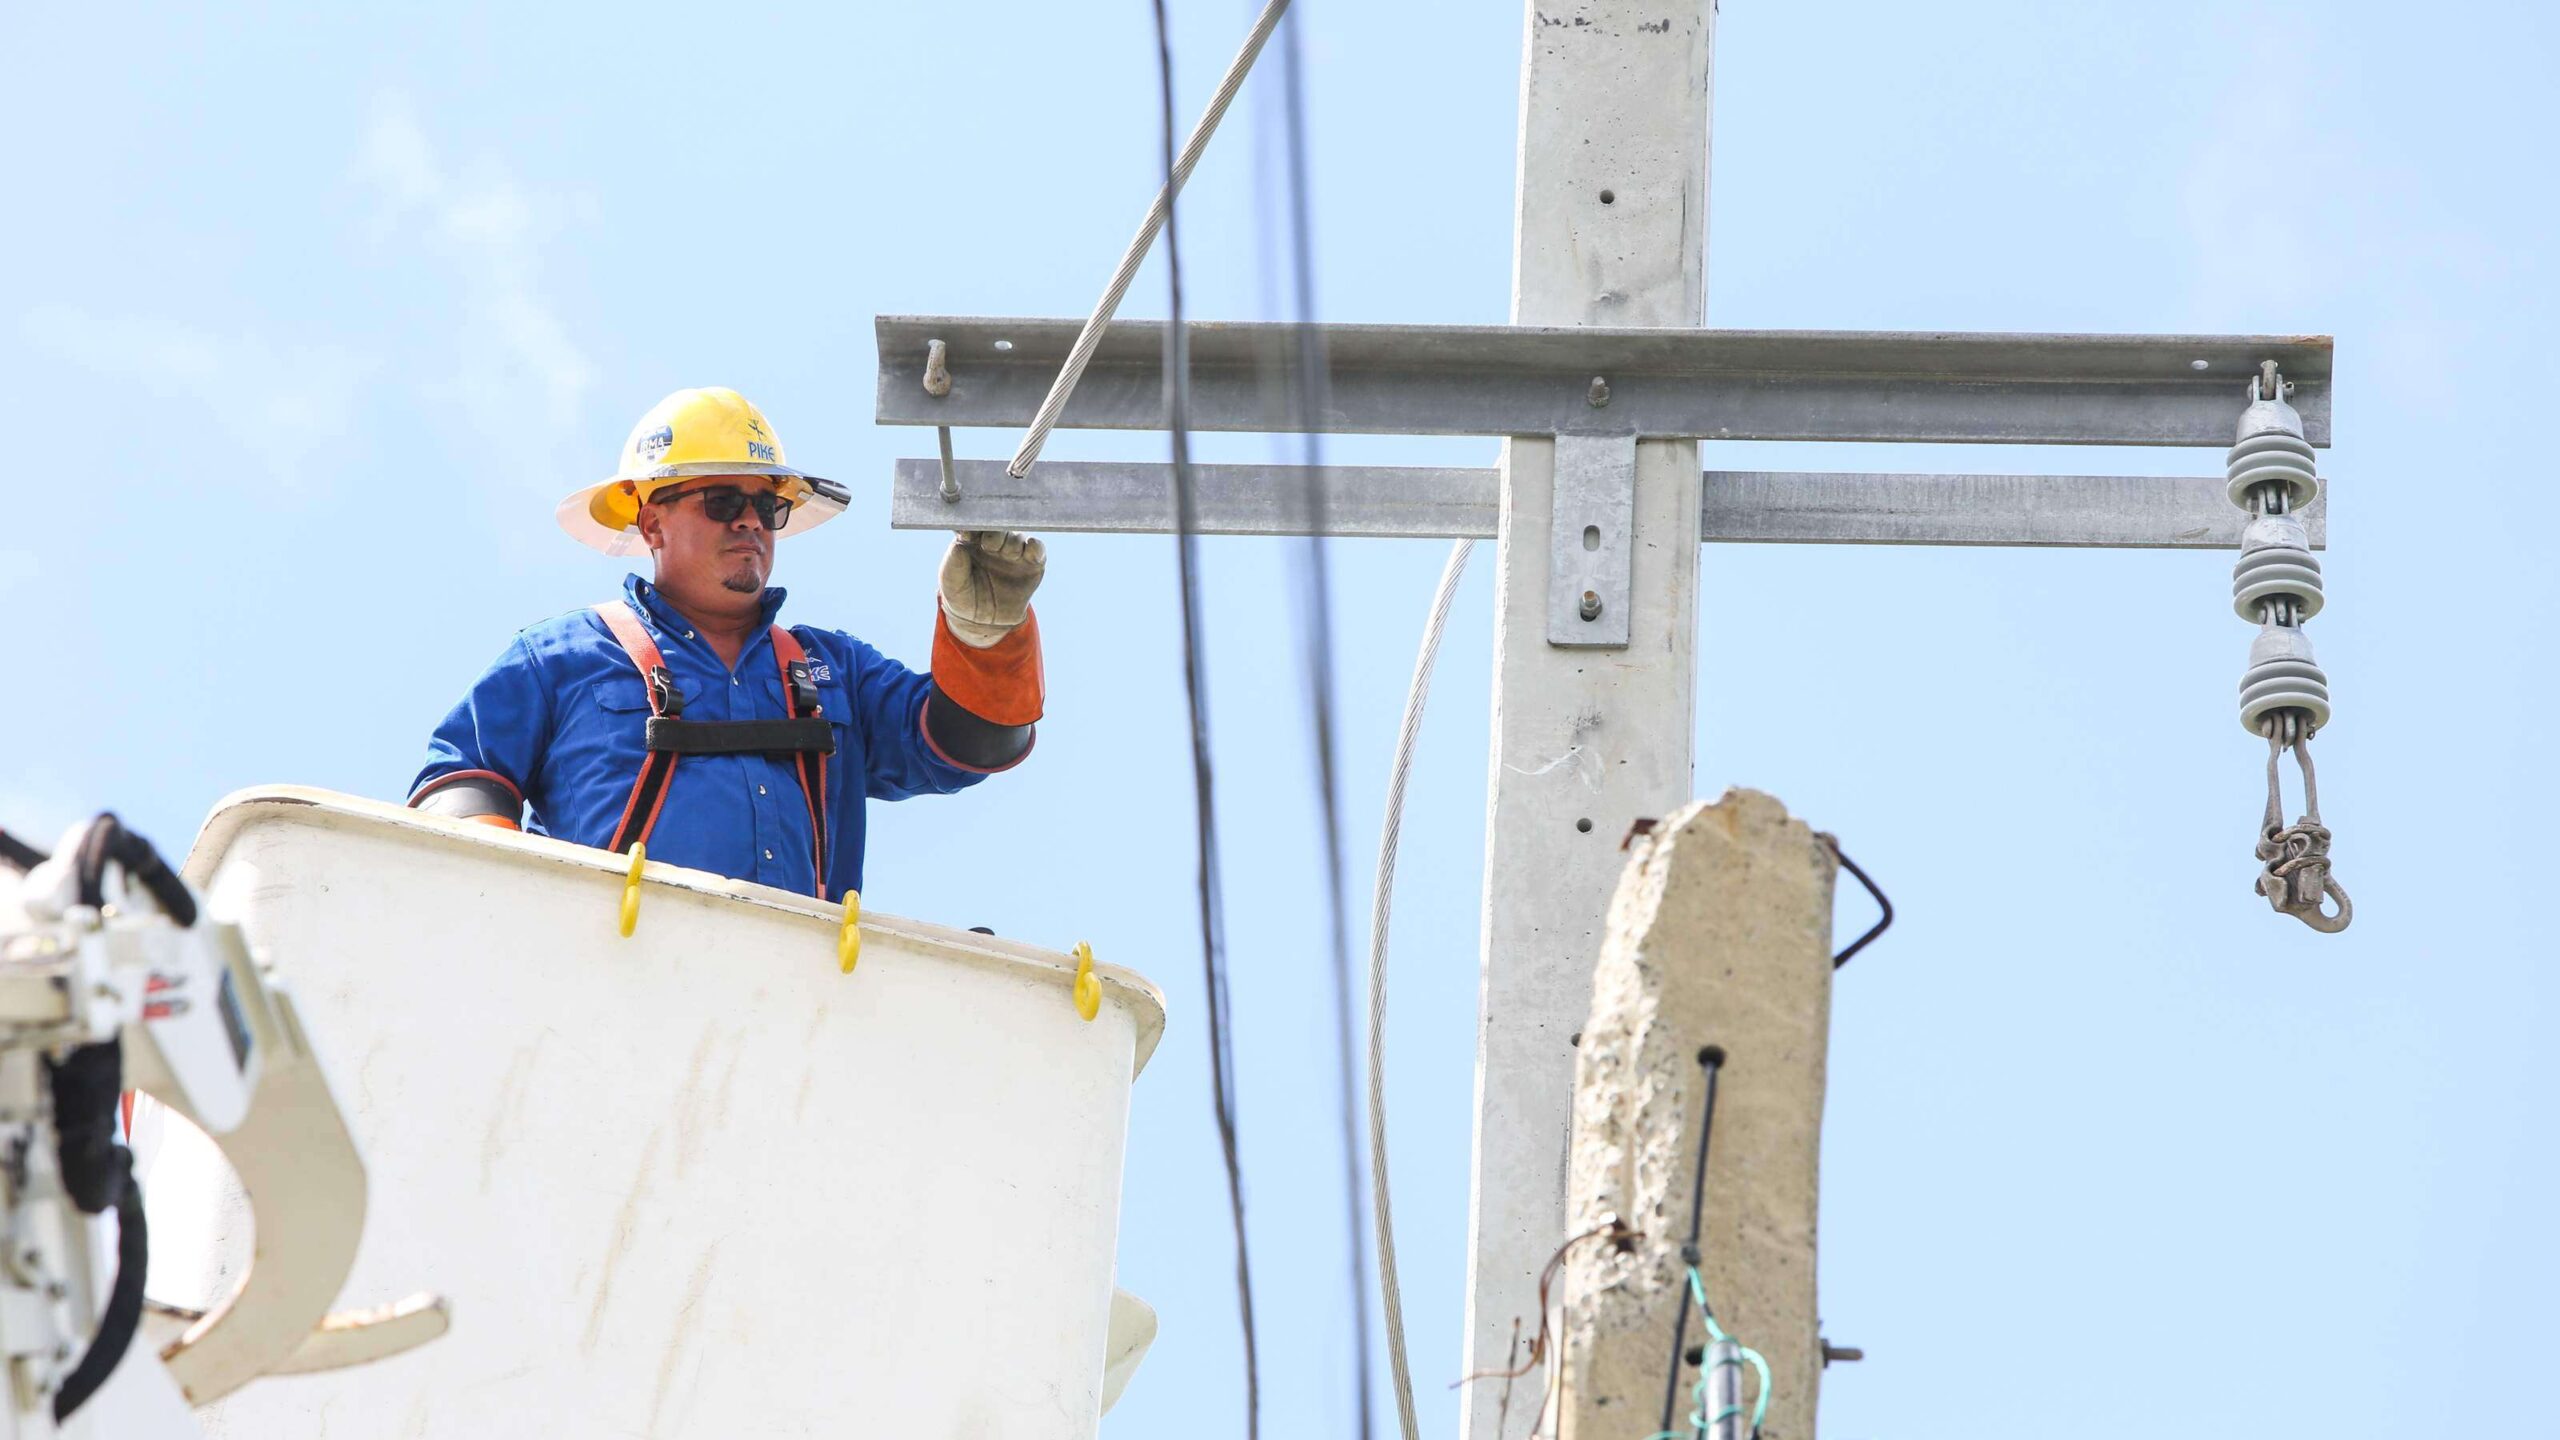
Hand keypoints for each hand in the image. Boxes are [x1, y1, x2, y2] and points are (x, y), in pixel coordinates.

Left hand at [938, 530, 1046, 646]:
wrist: (984, 622)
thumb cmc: (963, 597)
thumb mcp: (951, 583)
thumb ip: (953, 563)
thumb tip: (959, 544)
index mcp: (972, 540)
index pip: (974, 524)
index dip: (973, 525)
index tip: (968, 534)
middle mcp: (994, 541)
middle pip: (998, 526)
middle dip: (995, 533)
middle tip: (988, 545)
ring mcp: (1013, 551)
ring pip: (1017, 536)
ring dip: (1012, 543)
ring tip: (1006, 555)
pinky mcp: (1032, 563)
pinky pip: (1037, 548)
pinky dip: (1035, 547)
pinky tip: (1030, 555)